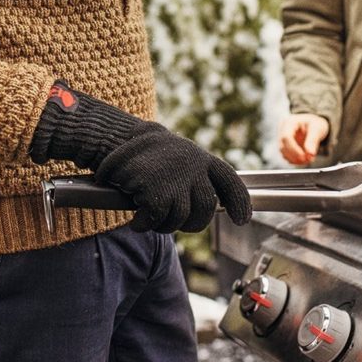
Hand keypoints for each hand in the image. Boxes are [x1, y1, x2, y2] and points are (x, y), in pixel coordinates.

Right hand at [95, 123, 251, 231]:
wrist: (120, 137)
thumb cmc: (151, 154)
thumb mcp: (181, 157)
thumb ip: (198, 177)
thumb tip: (219, 206)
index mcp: (204, 160)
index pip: (230, 183)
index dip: (239, 203)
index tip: (241, 220)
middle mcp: (194, 168)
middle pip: (205, 209)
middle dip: (191, 223)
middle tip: (173, 222)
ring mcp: (175, 179)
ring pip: (180, 219)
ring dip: (163, 225)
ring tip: (150, 217)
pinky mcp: (154, 190)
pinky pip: (156, 220)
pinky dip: (144, 224)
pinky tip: (137, 219)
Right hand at [278, 113, 329, 165]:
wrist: (314, 124)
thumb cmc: (315, 123)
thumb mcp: (317, 128)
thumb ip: (312, 141)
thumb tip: (310, 155)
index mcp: (289, 122)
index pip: (286, 137)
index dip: (294, 149)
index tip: (304, 157)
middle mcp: (283, 129)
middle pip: (283, 146)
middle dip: (295, 156)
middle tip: (308, 160)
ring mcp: (282, 138)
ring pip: (283, 152)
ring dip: (295, 160)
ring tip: (308, 160)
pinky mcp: (285, 145)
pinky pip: (286, 155)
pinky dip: (295, 160)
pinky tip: (304, 160)